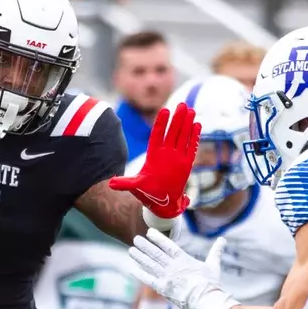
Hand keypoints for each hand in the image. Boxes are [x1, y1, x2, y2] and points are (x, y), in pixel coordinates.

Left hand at [109, 104, 199, 218]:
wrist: (161, 204)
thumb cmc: (147, 193)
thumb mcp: (136, 186)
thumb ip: (125, 183)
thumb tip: (110, 183)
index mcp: (154, 155)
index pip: (158, 135)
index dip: (161, 123)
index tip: (165, 111)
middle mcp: (166, 153)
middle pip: (172, 132)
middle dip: (177, 119)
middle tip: (182, 104)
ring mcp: (177, 157)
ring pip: (183, 137)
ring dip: (187, 124)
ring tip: (191, 110)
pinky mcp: (186, 164)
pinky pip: (191, 148)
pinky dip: (194, 137)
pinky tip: (197, 125)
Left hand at [128, 230, 237, 308]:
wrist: (206, 300)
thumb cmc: (211, 284)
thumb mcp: (213, 265)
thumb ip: (216, 251)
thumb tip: (223, 239)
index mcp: (184, 259)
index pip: (168, 245)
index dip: (158, 237)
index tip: (149, 232)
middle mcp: (173, 267)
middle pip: (156, 253)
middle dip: (145, 245)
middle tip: (136, 239)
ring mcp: (167, 278)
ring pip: (150, 264)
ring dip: (140, 257)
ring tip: (131, 250)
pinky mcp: (163, 289)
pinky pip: (149, 280)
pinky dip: (140, 274)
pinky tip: (132, 268)